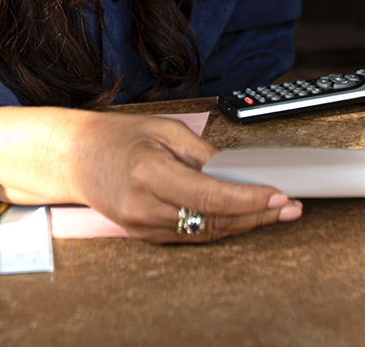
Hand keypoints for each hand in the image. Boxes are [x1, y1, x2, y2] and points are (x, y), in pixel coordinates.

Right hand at [63, 112, 301, 242]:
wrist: (74, 156)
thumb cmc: (117, 136)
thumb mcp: (164, 130)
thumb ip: (202, 154)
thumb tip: (237, 173)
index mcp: (149, 173)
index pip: (210, 196)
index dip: (249, 199)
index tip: (278, 195)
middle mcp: (144, 205)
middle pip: (212, 219)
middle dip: (257, 215)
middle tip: (290, 207)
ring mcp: (141, 225)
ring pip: (204, 232)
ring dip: (243, 224)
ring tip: (276, 213)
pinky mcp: (142, 234)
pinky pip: (189, 235)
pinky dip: (219, 226)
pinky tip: (243, 217)